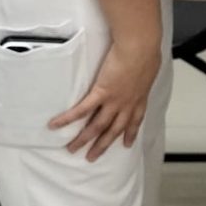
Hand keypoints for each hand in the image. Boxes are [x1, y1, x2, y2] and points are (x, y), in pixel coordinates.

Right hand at [50, 39, 160, 161]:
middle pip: (113, 130)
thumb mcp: (149, 66)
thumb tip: (144, 68)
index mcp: (139, 98)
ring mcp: (113, 101)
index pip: (135, 120)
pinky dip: (68, 118)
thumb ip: (144, 73)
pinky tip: (56, 125)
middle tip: (92, 157)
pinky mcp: (100, 92)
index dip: (130, 133)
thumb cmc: (147, 52)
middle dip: (102, 145)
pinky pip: (82, 109)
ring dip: (83, 139)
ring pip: (97, 126)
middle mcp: (127, 104)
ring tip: (72, 149)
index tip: (126, 144)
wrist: (140, 48)